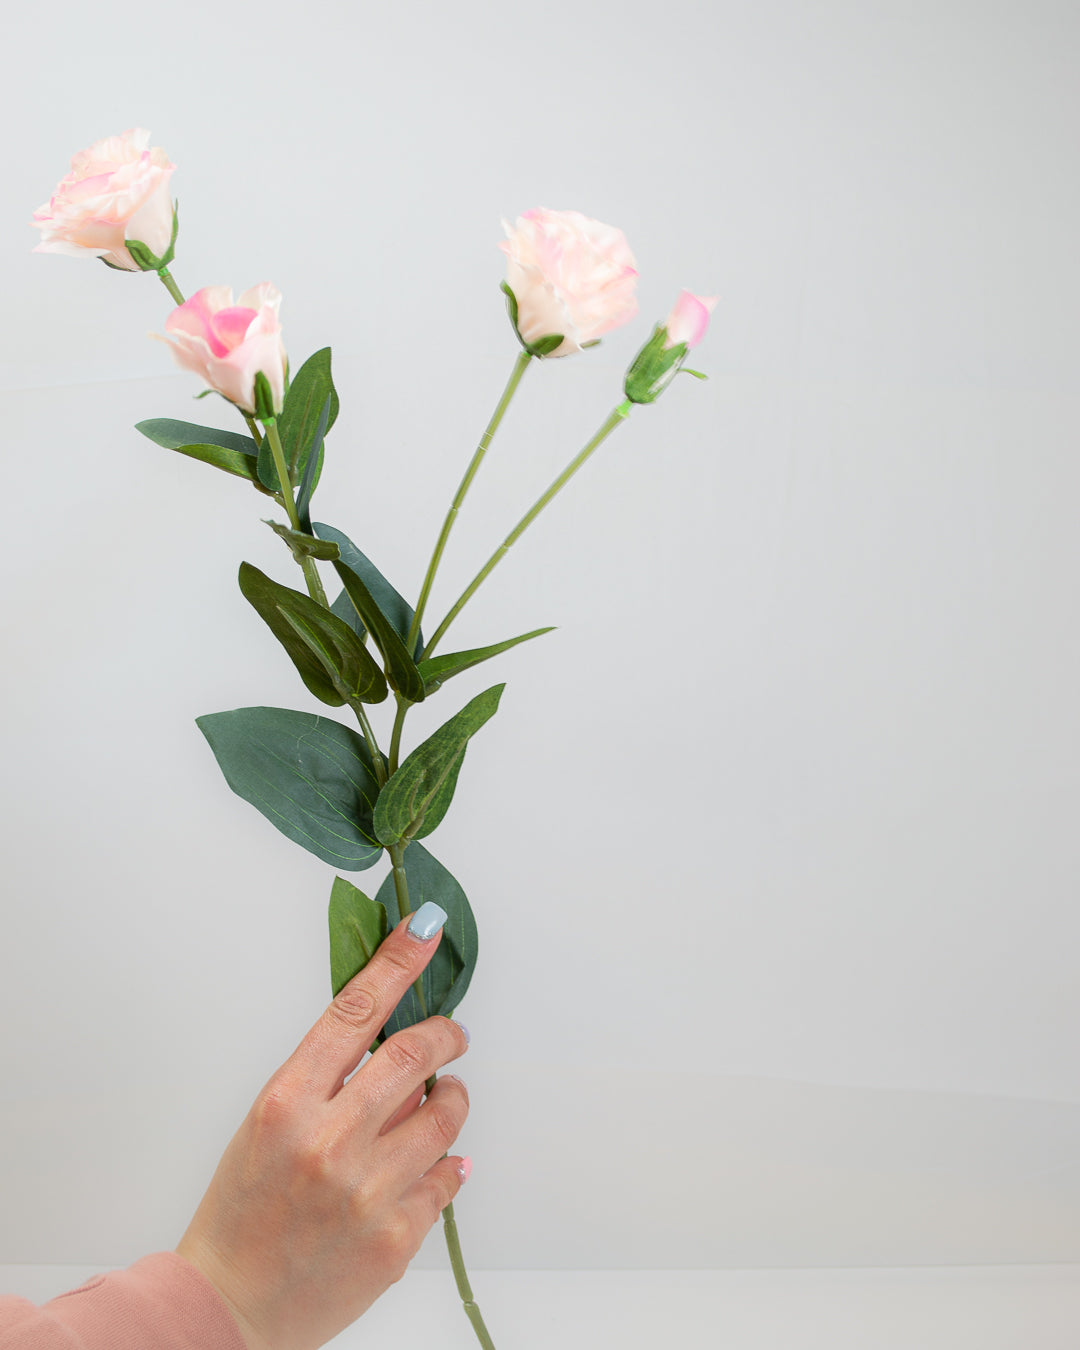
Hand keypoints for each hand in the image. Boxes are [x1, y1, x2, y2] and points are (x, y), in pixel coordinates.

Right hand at [175, 906, 470, 1349]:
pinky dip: (446, 1162)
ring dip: (451, 1098)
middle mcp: (327, 1142)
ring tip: (439, 1102)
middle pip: (413, 1054)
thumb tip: (396, 1033)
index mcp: (286, 1103)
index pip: (354, 1010)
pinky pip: (449, 1175)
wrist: (231, 1306)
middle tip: (453, 1034)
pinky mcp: (396, 1238)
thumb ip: (329, 1079)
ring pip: (444, 1113)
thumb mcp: (269, 1123)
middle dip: (445, 1034)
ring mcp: (366, 1192)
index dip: (396, 960)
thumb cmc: (246, 1208)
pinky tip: (424, 1166)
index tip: (425, 928)